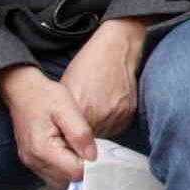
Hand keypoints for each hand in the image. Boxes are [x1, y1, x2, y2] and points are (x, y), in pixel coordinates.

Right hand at [0, 64, 97, 186]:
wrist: (21, 89)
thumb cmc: (43, 95)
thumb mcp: (67, 108)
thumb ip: (81, 134)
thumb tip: (93, 157)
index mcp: (42, 149)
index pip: (74, 172)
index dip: (90, 164)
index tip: (98, 151)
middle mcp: (34, 160)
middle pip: (67, 180)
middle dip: (82, 167)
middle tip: (89, 148)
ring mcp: (30, 162)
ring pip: (60, 180)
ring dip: (73, 168)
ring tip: (79, 147)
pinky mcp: (31, 159)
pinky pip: (52, 173)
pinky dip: (64, 166)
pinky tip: (69, 149)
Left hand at [59, 17, 147, 139]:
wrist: (117, 50)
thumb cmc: (89, 64)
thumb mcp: (67, 84)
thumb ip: (66, 110)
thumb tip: (61, 128)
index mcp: (81, 108)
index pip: (71, 136)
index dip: (68, 137)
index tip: (66, 135)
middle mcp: (100, 115)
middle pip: (88, 139)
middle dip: (82, 135)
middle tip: (80, 123)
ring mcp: (117, 115)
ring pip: (103, 135)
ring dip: (98, 130)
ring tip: (95, 112)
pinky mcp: (129, 114)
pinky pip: (116, 128)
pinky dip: (110, 123)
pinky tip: (107, 109)